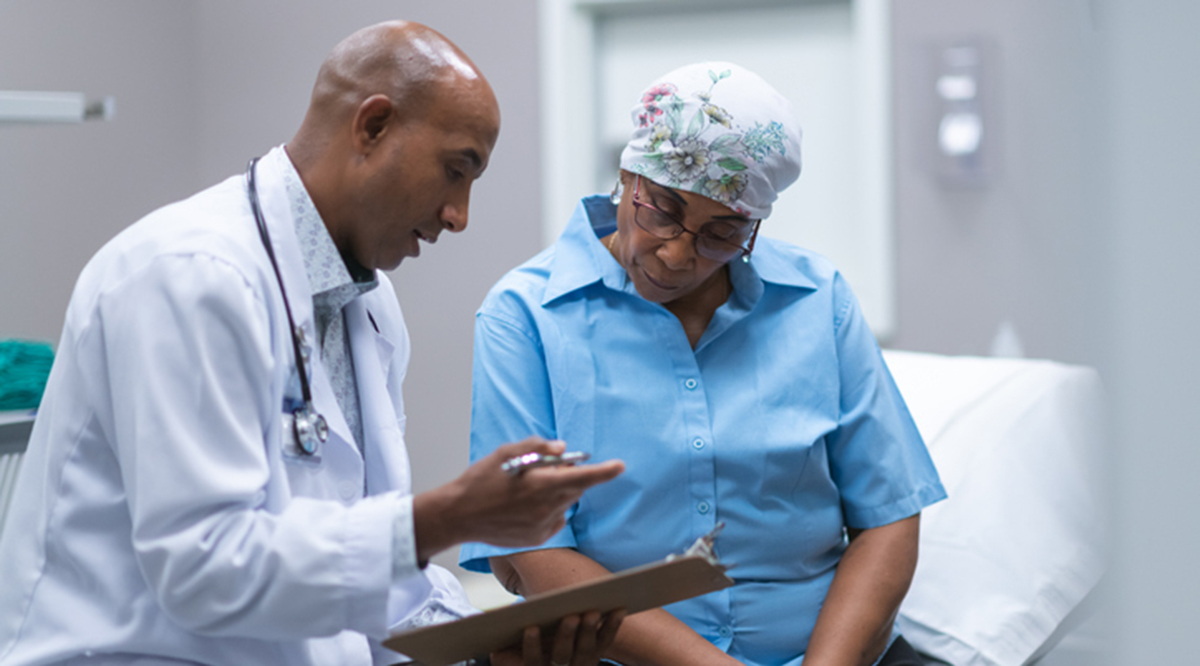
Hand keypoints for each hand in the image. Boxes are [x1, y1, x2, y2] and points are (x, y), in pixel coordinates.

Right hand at [413, 438, 623, 559]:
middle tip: (547, 468)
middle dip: (569, 475)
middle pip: (575, 488)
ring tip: (527, 489)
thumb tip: (564, 449)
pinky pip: (555, 519)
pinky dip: (548, 509)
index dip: (604, 472)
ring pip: (564, 503)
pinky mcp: (537, 537)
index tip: (620, 466)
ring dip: (556, 492)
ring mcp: (542, 525)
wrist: (459, 515)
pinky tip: (524, 506)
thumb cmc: (481, 480)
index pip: (582, 477)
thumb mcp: (506, 453)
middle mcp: (546, 507)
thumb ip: (538, 447)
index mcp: (540, 484)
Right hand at [490, 609, 626, 665]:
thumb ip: (501, 645)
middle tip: (571, 616)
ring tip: (593, 611)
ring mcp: (579, 664)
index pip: (533, 661)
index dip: (532, 647)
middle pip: (562, 656)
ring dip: (591, 631)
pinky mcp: (594, 655)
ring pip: (586, 651)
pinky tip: (619, 609)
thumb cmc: (524, 652)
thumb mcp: (506, 653)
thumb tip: (490, 622)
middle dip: (566, 635)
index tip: (531, 628)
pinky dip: (612, 626)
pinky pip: (605, 642)